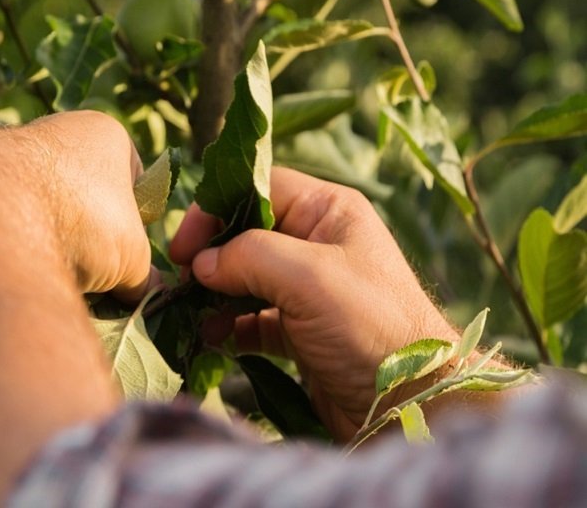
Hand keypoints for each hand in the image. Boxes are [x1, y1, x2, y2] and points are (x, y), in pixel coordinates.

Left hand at [0, 110, 152, 300]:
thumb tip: (149, 294)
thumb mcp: (131, 257)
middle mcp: (52, 129)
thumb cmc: (80, 224)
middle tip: (84, 270)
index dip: (131, 221)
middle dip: (84, 231)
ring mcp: (1, 146)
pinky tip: (2, 262)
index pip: (130, 180)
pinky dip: (0, 236)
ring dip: (43, 234)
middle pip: (80, 190)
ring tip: (41, 270)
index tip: (121, 250)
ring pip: (34, 201)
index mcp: (102, 133)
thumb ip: (143, 274)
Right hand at [170, 167, 456, 441]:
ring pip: (245, 277)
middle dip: (211, 254)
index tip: (185, 244)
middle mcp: (317, 242)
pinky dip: (229, 325)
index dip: (217, 208)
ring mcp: (307, 287)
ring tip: (192, 312)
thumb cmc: (370, 325)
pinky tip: (212, 337)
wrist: (410, 402)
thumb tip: (200, 263)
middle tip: (181, 279)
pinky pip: (252, 317)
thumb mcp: (309, 276)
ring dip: (215, 292)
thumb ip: (248, 256)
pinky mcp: (299, 328)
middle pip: (247, 232)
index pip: (259, 188)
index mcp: (328, 211)